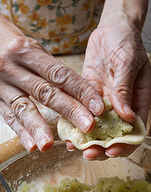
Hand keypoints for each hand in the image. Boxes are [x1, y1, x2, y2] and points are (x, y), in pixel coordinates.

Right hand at [0, 16, 104, 151]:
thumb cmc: (14, 46)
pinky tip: (31, 145)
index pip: (60, 74)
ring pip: (23, 108)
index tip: (98, 107)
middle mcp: (12, 67)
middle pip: (45, 92)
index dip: (81, 91)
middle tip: (88, 126)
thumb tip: (80, 91)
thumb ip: (52, 69)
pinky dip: (21, 132)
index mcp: (27, 51)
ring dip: (39, 127)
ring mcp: (1, 84)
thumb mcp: (33, 49)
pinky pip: (8, 116)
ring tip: (50, 144)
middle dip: (69, 110)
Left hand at [67, 13, 150, 159]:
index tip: (111, 152)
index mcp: (138, 100)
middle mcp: (121, 103)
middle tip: (88, 152)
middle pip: (114, 132)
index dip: (125, 145)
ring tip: (74, 144)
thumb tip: (127, 117)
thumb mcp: (129, 63)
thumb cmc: (128, 42)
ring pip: (96, 124)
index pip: (135, 130)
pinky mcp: (88, 91)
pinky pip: (81, 108)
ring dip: (86, 136)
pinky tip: (65, 126)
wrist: (113, 27)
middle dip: (102, 145)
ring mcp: (103, 98)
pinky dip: (74, 118)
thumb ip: (125, 88)